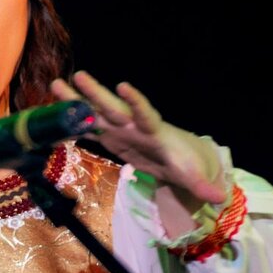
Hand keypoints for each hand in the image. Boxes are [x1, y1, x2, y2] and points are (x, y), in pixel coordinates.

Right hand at [53, 72, 227, 205]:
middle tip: (78, 76)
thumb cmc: (183, 162)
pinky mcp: (109, 137)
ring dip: (75, 101)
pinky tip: (51, 117)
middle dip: (96, 93)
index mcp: (153, 130)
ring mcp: (118, 129)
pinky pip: (87, 128)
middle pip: (113, 107)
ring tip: (55, 84)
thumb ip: (202, 185)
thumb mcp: (192, 175)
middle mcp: (132, 124)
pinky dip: (71, 123)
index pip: (145, 114)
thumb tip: (221, 197)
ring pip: (94, 113)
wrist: (174, 157)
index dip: (136, 102)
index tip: (124, 87)